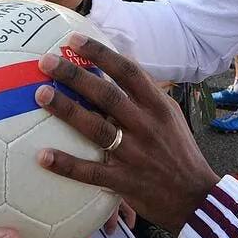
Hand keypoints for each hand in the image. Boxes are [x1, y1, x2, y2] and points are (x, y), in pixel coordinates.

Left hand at [34, 35, 219, 234]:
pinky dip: (66, 164)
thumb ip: (146, 92)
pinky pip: (90, 172)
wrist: (196, 197)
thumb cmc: (179, 150)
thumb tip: (120, 60)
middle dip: (75, 75)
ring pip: (96, 128)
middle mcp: (145, 126)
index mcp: (157, 105)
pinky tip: (42, 156)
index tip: (74, 41)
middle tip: (46, 61)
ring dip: (67, 110)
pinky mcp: (124, 181)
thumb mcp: (170, 114)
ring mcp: (134, 154)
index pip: (128, 71)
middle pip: (106, 95)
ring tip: (41, 94)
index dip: (101, 53)